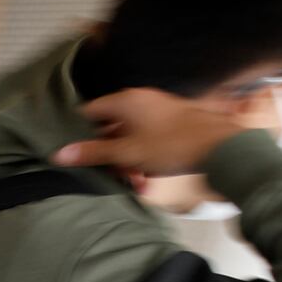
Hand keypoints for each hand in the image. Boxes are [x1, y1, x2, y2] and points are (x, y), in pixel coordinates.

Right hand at [53, 89, 246, 178]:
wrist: (221, 147)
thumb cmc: (171, 145)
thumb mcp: (127, 154)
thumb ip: (92, 153)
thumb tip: (59, 154)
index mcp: (125, 100)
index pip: (89, 112)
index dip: (80, 134)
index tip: (78, 155)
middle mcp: (141, 99)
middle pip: (110, 127)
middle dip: (108, 154)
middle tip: (110, 175)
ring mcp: (159, 110)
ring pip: (130, 136)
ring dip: (127, 160)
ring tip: (134, 182)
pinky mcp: (173, 122)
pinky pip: (148, 138)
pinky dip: (143, 156)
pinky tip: (147, 178)